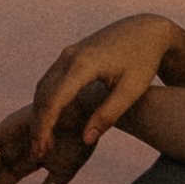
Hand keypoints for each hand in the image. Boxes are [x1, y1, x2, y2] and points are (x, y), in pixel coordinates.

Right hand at [0, 14, 184, 183]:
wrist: (146, 30)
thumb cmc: (144, 62)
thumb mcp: (131, 92)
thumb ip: (107, 116)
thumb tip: (86, 140)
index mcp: (84, 65)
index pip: (54, 101)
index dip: (45, 128)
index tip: (41, 150)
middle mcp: (69, 57)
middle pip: (43, 96)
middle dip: (38, 125)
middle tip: (38, 153)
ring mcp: (67, 54)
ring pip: (43, 88)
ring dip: (40, 115)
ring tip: (42, 142)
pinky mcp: (69, 56)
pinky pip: (50, 82)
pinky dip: (46, 103)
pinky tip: (49, 122)